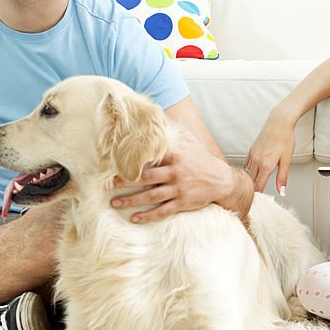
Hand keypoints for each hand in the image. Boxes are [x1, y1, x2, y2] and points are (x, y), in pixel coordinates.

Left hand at [112, 129, 234, 223]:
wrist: (220, 180)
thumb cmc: (199, 157)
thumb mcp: (187, 139)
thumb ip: (170, 127)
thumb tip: (153, 111)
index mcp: (174, 155)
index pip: (149, 157)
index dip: (131, 160)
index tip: (114, 162)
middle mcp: (175, 172)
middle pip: (145, 178)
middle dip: (125, 182)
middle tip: (108, 185)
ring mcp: (179, 189)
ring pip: (151, 196)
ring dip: (131, 200)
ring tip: (114, 202)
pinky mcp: (182, 203)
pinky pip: (162, 211)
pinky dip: (148, 216)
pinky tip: (134, 218)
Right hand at [244, 107, 296, 194]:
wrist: (279, 122)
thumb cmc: (285, 138)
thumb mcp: (287, 160)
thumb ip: (282, 177)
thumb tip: (282, 191)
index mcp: (266, 165)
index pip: (258, 186)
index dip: (258, 195)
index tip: (259, 201)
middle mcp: (256, 161)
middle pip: (251, 181)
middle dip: (253, 190)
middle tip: (256, 197)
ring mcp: (252, 155)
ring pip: (248, 173)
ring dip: (250, 181)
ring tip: (254, 186)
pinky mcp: (251, 150)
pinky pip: (247, 164)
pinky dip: (249, 170)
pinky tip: (254, 172)